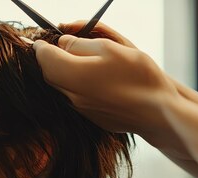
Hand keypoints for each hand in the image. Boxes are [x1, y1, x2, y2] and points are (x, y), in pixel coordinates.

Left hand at [33, 24, 176, 135]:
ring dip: (63, 73)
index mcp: (73, 74)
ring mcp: (80, 109)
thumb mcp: (110, 48)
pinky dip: (76, 86)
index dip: (40, 46)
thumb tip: (62, 43)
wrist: (157, 112)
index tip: (39, 39)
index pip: (43, 57)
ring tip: (75, 61)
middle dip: (49, 59)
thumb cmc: (138, 76)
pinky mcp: (90, 117)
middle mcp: (71, 94)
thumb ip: (80, 44)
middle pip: (49, 74)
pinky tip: (92, 79)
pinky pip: (74, 98)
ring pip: (61, 86)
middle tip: (55, 47)